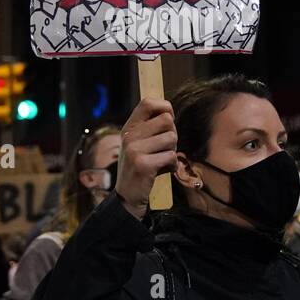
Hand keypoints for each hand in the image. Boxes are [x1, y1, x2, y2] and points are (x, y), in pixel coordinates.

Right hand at [116, 98, 178, 219]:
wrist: (127, 197)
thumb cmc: (139, 168)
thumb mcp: (138, 144)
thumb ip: (150, 127)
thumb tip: (169, 111)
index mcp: (129, 128)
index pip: (148, 102)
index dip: (165, 108)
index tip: (168, 122)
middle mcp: (129, 136)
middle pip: (167, 120)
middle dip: (172, 134)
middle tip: (163, 149)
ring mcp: (134, 150)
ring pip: (172, 138)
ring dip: (172, 151)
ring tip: (161, 160)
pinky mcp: (143, 164)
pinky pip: (171, 156)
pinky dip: (172, 165)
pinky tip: (162, 171)